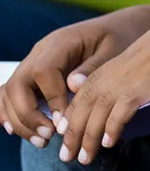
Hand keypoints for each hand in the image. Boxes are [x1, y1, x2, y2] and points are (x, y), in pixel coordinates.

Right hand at [0, 7, 149, 147]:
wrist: (115, 30)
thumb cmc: (118, 38)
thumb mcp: (115, 49)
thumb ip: (94, 67)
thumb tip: (72, 86)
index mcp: (61, 42)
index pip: (43, 72)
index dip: (51, 99)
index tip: (64, 122)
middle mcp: (40, 51)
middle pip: (17, 84)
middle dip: (27, 115)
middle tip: (49, 137)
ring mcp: (32, 63)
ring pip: (9, 93)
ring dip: (19, 120)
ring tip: (43, 141)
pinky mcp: (31, 75)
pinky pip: (10, 95)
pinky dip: (12, 114)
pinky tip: (27, 132)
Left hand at [57, 0, 149, 165]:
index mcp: (129, 57)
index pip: (90, 87)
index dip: (77, 111)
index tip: (71, 133)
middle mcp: (126, 64)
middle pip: (85, 100)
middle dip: (73, 130)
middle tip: (66, 156)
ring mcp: (136, 72)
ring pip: (96, 107)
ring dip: (85, 136)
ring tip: (81, 159)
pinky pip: (121, 108)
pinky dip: (111, 127)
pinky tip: (108, 143)